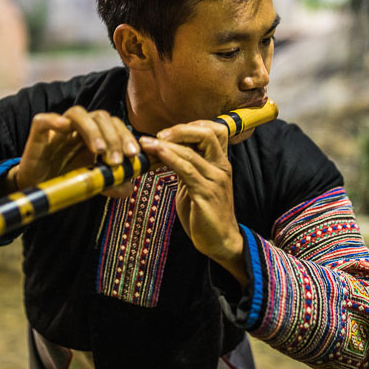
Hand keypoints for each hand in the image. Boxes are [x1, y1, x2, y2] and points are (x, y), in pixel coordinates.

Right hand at [3, 106, 139, 198]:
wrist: (37, 187)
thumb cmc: (65, 179)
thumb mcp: (92, 182)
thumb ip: (110, 183)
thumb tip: (129, 189)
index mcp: (95, 134)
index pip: (115, 124)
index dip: (126, 136)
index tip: (133, 155)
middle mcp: (79, 127)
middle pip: (101, 116)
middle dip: (113, 137)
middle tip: (117, 160)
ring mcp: (59, 128)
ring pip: (78, 113)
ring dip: (92, 130)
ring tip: (99, 150)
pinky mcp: (39, 133)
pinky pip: (44, 120)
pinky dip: (54, 120)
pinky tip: (64, 127)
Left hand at [139, 120, 247, 286]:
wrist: (220, 241)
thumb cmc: (205, 213)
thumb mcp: (196, 184)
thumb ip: (188, 167)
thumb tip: (167, 151)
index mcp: (221, 163)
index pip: (214, 131)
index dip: (192, 126)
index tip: (169, 133)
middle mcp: (221, 167)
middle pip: (207, 134)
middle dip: (181, 130)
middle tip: (159, 135)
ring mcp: (215, 180)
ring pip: (192, 152)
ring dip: (166, 145)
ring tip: (147, 143)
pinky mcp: (206, 194)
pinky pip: (187, 171)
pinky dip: (170, 159)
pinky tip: (157, 155)